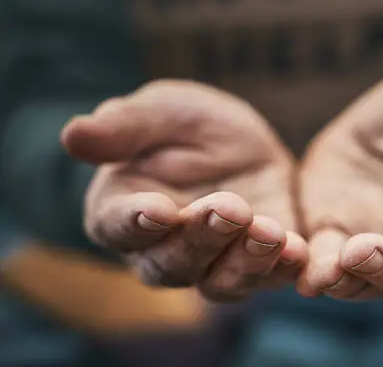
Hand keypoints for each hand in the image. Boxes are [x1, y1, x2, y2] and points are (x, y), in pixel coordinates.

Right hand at [62, 80, 307, 302]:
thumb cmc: (183, 125)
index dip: (136, 222)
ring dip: (245, 261)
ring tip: (269, 232)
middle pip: (174, 263)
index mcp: (124, 211)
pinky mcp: (258, 258)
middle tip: (228, 209)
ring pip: (222, 281)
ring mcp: (213, 260)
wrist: (235, 139)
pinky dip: (283, 269)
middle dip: (201, 238)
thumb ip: (123, 126)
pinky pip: (269, 275)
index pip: (120, 227)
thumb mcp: (159, 112)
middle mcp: (164, 249)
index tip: (158, 209)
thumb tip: (73, 134)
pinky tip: (299, 252)